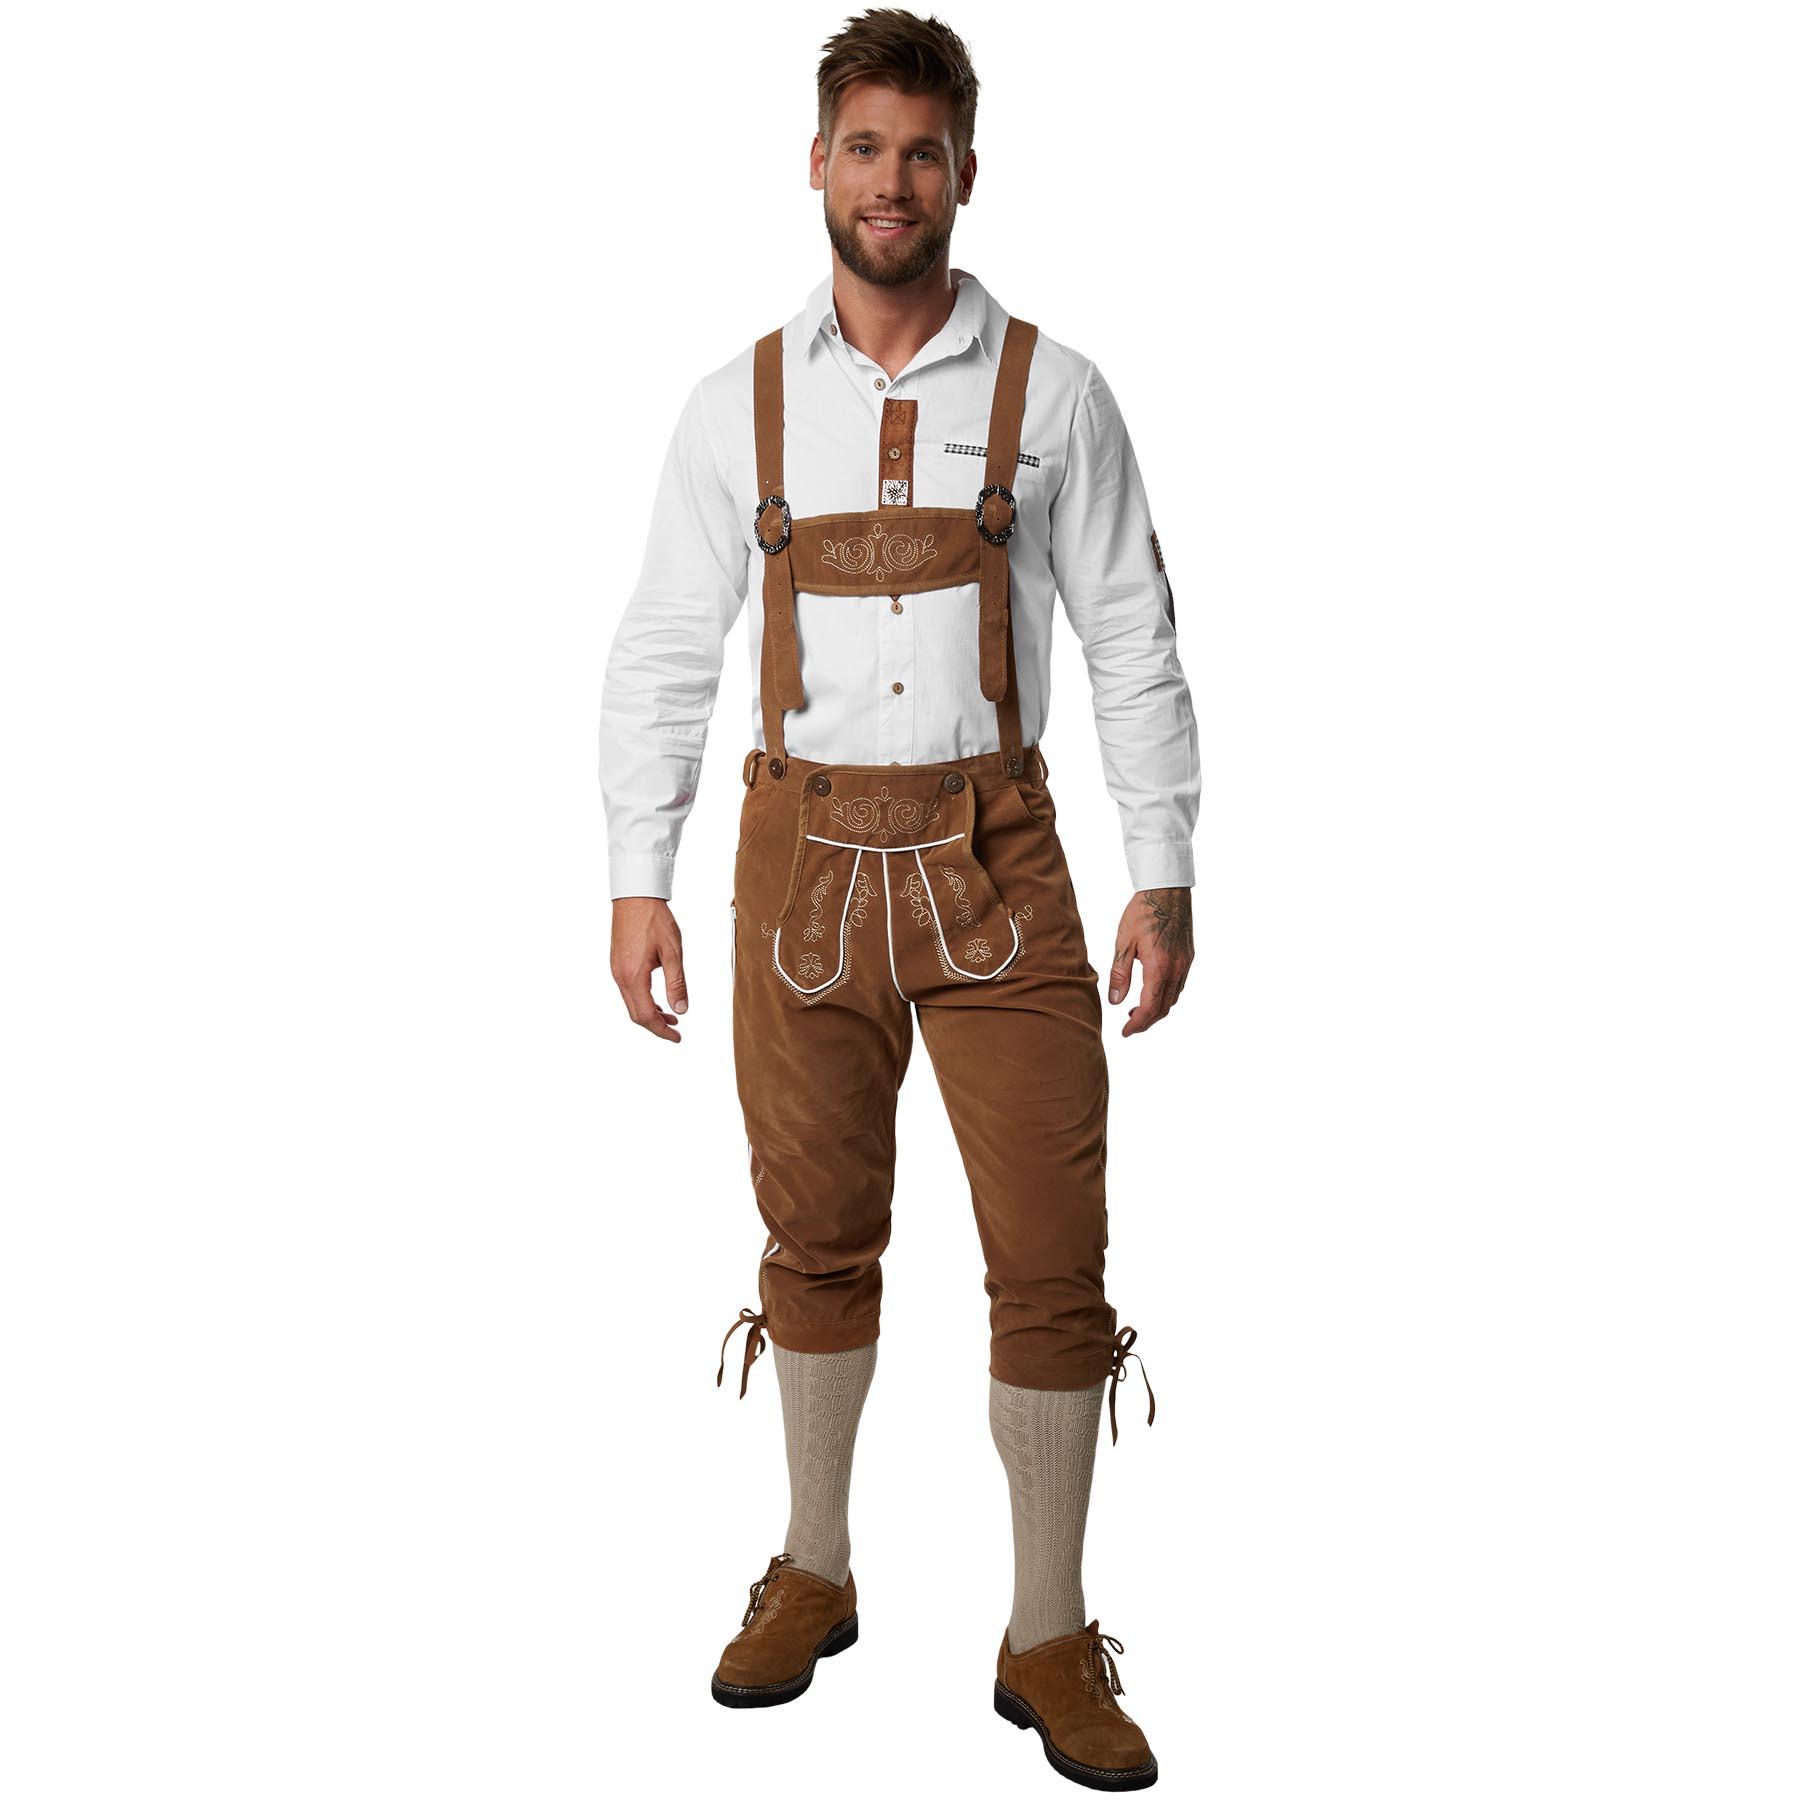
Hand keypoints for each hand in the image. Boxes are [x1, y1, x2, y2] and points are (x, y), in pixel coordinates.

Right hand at [610, 897, 687, 1041]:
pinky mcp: (617, 963)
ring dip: (650, 1013)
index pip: (646, 1015)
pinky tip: (657, 999)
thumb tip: (682, 1010)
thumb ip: (677, 983)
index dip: (662, 1030)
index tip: (677, 1037)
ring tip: (671, 1016)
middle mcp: (620, 976)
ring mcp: (616, 970)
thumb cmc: (655, 920)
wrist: (635, 896)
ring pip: (631, 1003)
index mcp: (633, 976)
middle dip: (656, 1026)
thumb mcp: (672, 952)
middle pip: (636, 1014)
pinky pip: (628, 991)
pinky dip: (643, 1001)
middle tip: (676, 1031)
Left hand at [1108, 887, 1193, 1036]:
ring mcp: (1185, 964)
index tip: (1125, 1032)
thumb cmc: (1142, 912)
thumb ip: (1120, 974)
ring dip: (1157, 1010)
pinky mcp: (1189, 957)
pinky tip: (1152, 991)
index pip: (1149, 1007)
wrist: (1167, 890)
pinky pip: (1179, 986)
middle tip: (1129, 1026)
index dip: (1137, 1024)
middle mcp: (1176, 969)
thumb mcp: (1124, 943)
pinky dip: (1166, 996)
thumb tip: (1115, 1001)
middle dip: (1147, 1021)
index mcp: (1159, 968)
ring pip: (1173, 999)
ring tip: (1137, 1010)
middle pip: (1164, 1008)